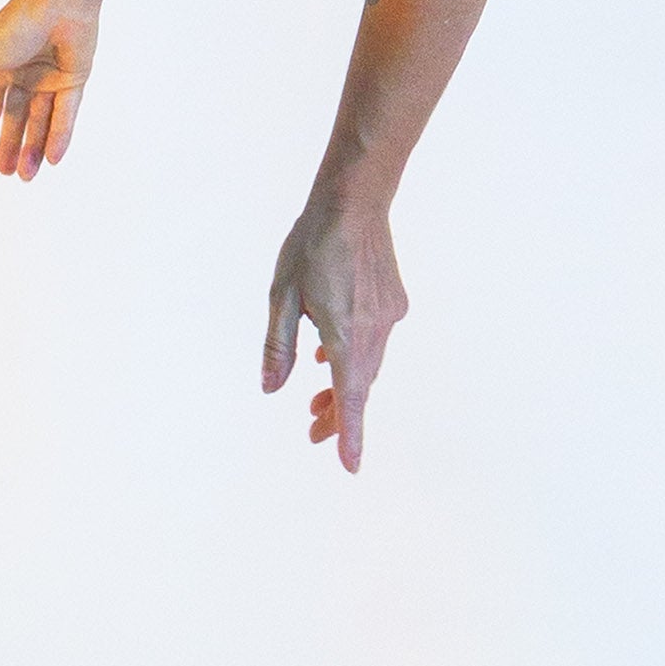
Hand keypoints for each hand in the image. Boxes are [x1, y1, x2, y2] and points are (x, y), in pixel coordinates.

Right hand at [0, 0, 102, 180]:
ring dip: (35, 147)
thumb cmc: (18, 22)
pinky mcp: (74, 80)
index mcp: (6, 63)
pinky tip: (52, 159)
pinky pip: (65, 114)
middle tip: (6, 172)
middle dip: (13, 144)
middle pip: (20, 115)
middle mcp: (29, 72)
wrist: (59, 2)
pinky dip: (59, 137)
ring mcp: (52, 78)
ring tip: (27, 175)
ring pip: (43, 120)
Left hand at [262, 195, 409, 470]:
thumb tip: (270, 388)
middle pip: (359, 386)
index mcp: (344, 333)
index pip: (350, 398)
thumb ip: (279, 345)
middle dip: (337, 413)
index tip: (350, 467)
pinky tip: (331, 352)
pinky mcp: (394, 301)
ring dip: (346, 385)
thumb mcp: (282, 295)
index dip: (349, 435)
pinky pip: (375, 340)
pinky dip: (355, 355)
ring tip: (317, 398)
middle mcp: (373, 331)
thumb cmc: (313, 242)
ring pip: (368, 365)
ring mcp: (388, 316)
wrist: (355, 199)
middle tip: (311, 430)